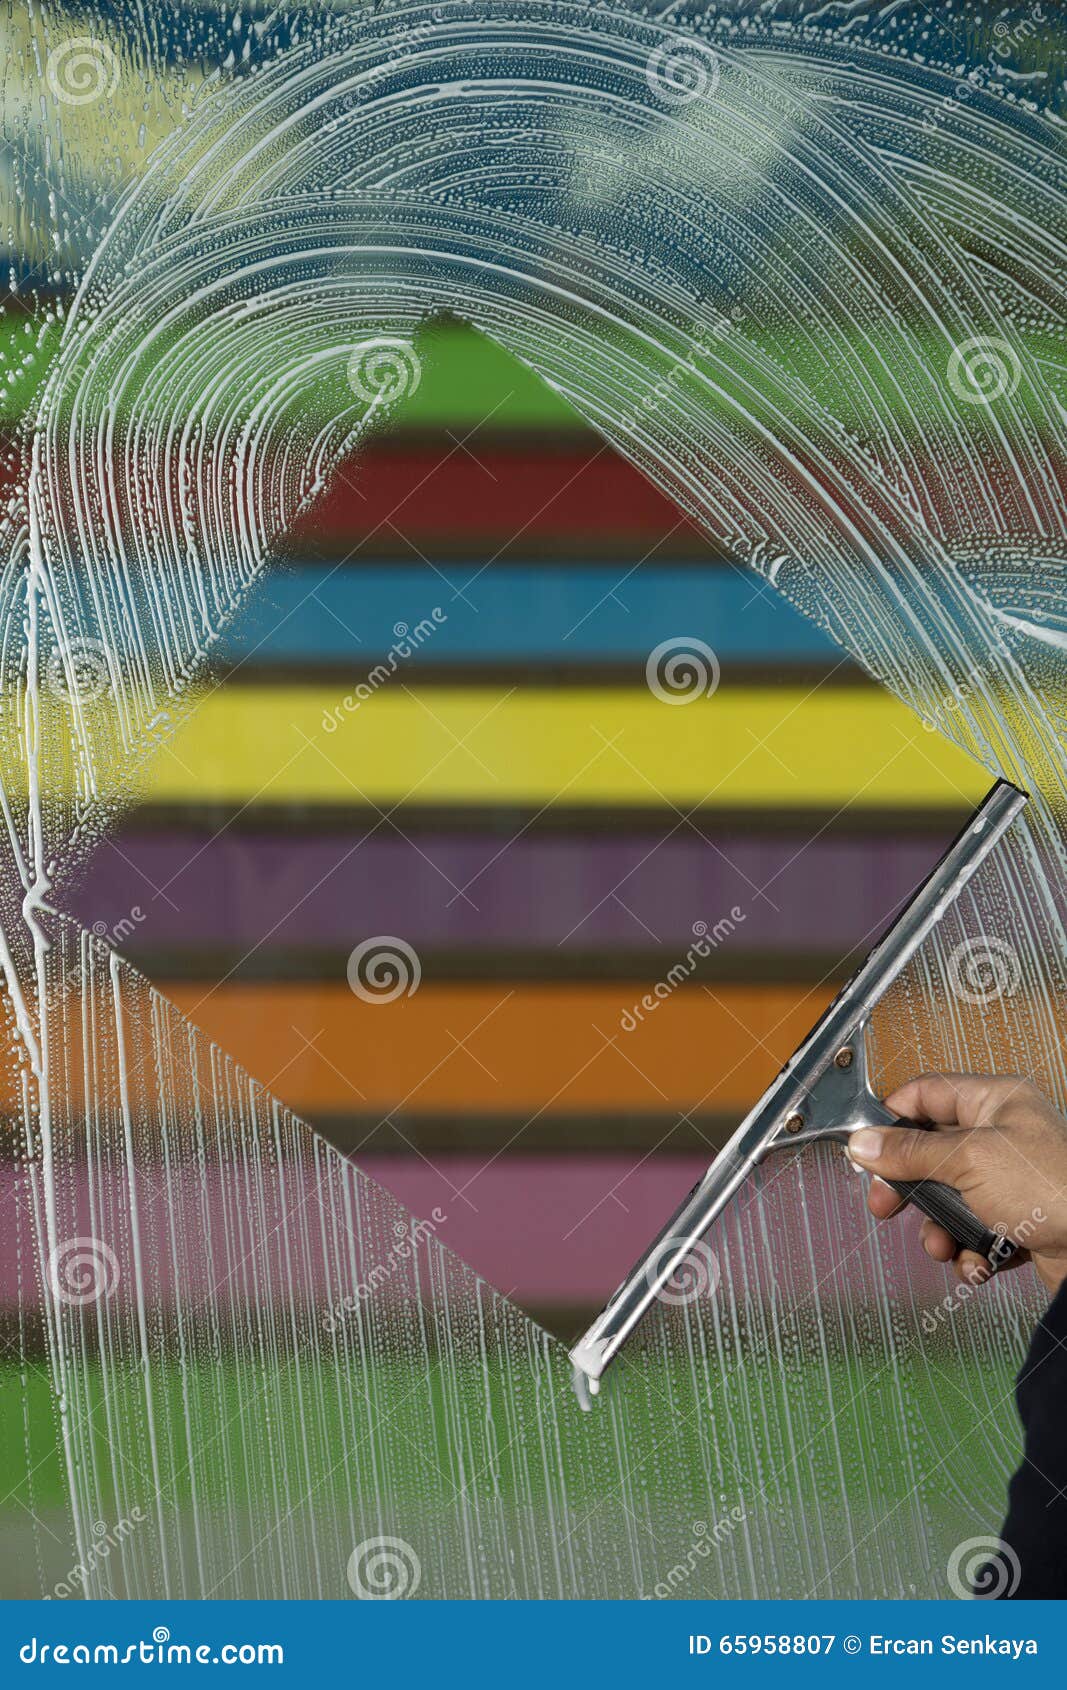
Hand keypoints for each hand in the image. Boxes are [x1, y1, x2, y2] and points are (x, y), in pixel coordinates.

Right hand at [848, 1074, 1066, 1296]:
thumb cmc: (1057, 1188)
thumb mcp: (970, 1160)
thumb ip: (912, 1152)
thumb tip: (865, 1143)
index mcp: (996, 1100)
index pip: (927, 1093)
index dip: (892, 1117)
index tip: (867, 1146)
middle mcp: (1003, 1136)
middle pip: (932, 1152)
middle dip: (910, 1186)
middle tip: (887, 1203)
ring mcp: (1011, 1181)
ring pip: (949, 1200)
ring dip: (939, 1229)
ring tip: (944, 1246)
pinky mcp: (1019, 1221)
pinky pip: (974, 1233)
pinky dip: (969, 1252)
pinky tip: (979, 1262)